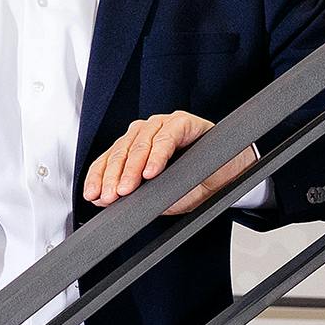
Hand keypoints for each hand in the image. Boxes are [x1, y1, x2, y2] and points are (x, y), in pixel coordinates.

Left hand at [83, 111, 256, 213]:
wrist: (231, 175)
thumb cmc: (196, 182)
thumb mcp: (164, 197)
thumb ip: (140, 196)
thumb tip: (110, 202)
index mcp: (135, 148)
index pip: (109, 159)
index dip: (98, 176)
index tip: (92, 195)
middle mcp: (145, 132)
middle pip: (121, 151)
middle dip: (113, 176)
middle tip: (110, 196)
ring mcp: (163, 125)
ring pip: (140, 143)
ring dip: (132, 168)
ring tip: (128, 188)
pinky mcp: (183, 122)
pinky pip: (166, 137)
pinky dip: (157, 155)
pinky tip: (152, 172)